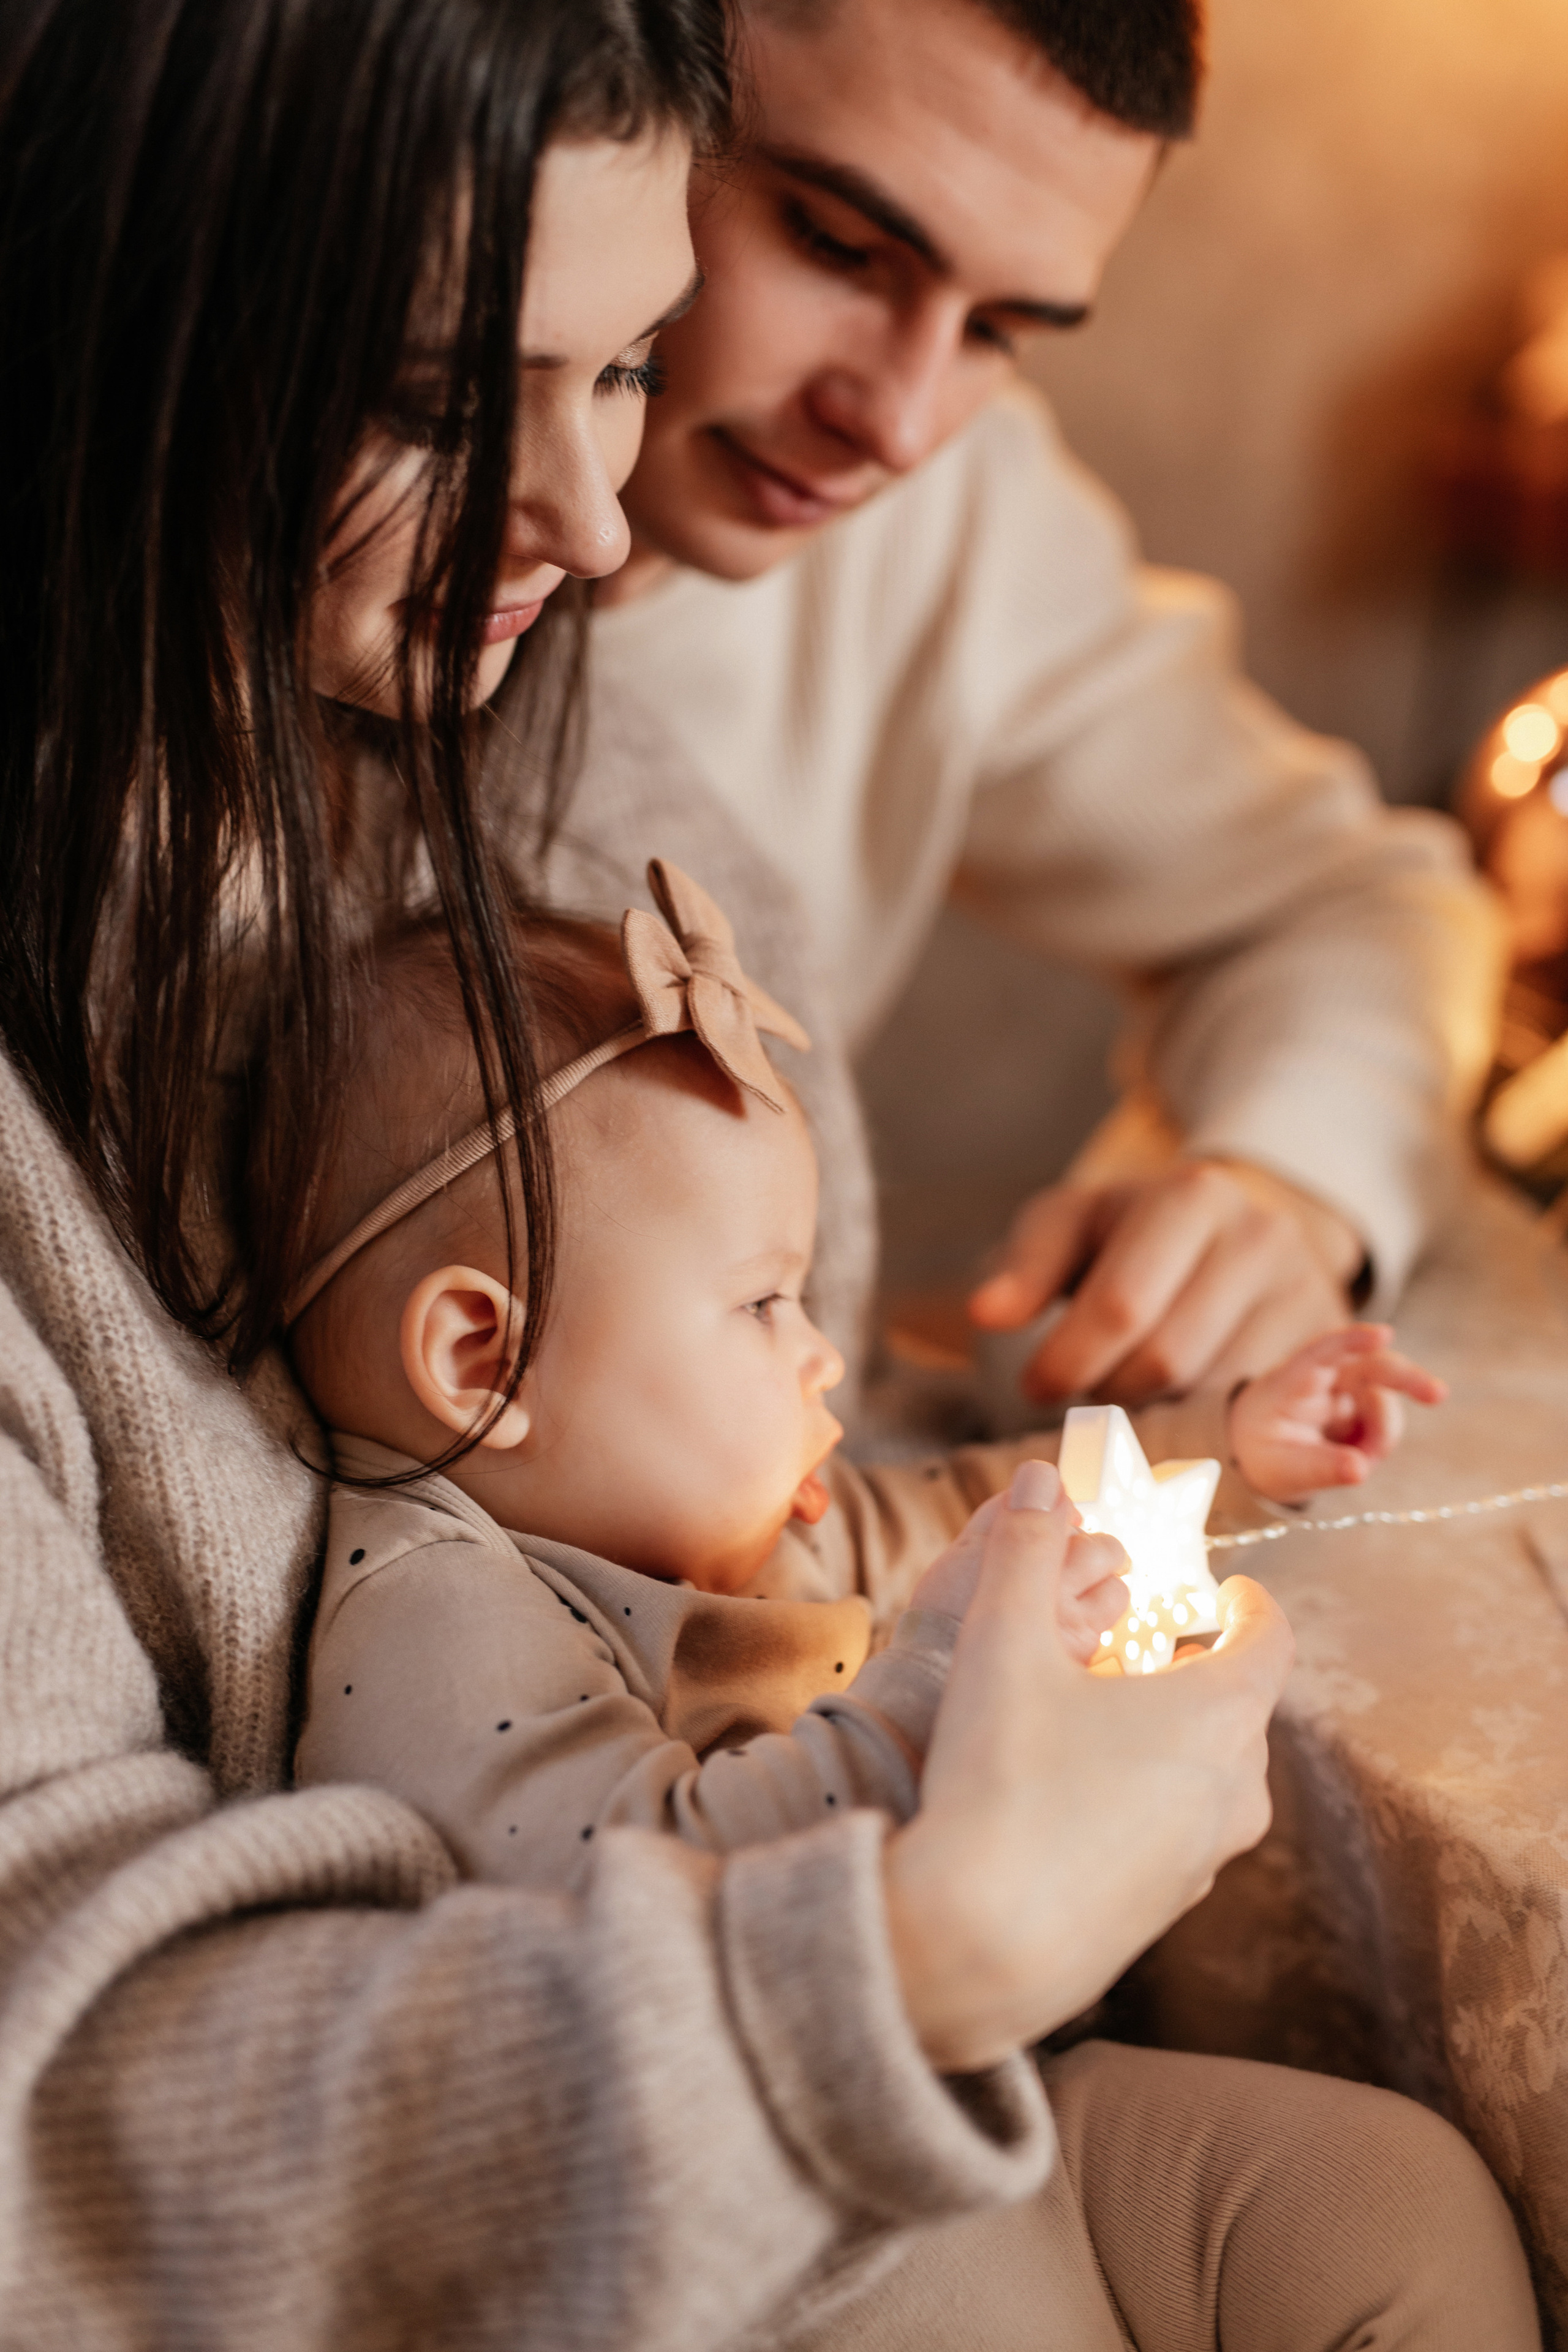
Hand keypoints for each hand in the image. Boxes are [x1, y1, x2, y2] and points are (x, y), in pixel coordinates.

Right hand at [884, 1463, 1293, 2071]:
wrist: (975, 1947)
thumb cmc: (1000, 1784)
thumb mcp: (1002, 1646)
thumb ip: (1022, 1552)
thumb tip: (1040, 1478)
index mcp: (1217, 1718)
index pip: (1270, 1644)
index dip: (1252, 1608)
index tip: (1230, 1589)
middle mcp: (1232, 1792)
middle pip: (1242, 1712)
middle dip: (1204, 1670)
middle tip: (1157, 1645)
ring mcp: (1203, 1861)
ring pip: (1214, 1779)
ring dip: (1176, 1739)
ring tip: (1113, 1718)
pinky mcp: (1163, 1912)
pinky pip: (1177, 1834)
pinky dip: (1148, 1799)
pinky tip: (1077, 1797)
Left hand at [968, 1159, 1364, 1406]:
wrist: (1234, 1231)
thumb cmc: (1132, 1236)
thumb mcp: (1071, 1227)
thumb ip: (1026, 1267)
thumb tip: (986, 1313)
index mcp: (1191, 1198)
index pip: (1122, 1306)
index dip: (1069, 1362)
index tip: (1035, 1387)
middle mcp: (1263, 1239)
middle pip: (1169, 1361)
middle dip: (1111, 1392)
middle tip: (1089, 1392)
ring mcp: (1309, 1293)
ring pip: (1219, 1399)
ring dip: (1162, 1416)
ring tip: (1136, 1393)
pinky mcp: (1333, 1349)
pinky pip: (1271, 1419)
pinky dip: (1219, 1430)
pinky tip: (1187, 1415)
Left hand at [1230, 1324, 1446, 1502]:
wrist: (1258, 1450)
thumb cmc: (1263, 1451)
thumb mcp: (1282, 1470)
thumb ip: (1321, 1469)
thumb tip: (1361, 1469)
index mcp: (1292, 1383)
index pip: (1320, 1352)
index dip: (1351, 1341)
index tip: (1384, 1335)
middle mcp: (1324, 1378)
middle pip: (1369, 1365)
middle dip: (1406, 1376)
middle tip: (1438, 1394)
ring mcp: (1347, 1390)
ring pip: (1384, 1399)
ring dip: (1384, 1434)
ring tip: (1358, 1464)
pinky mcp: (1363, 1406)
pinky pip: (1385, 1424)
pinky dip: (1380, 1444)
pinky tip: (1359, 1458)